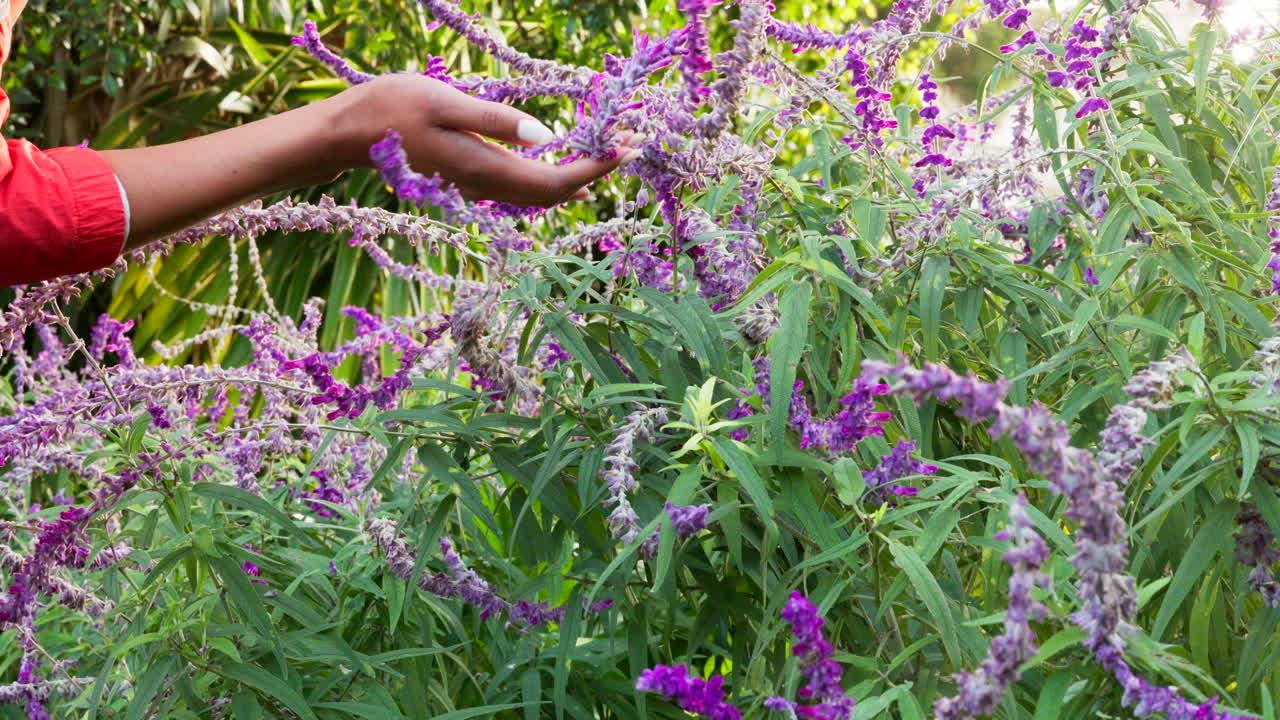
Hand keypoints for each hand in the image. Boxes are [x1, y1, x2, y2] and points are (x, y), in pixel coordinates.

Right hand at [337, 74, 639, 207]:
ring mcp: (477, 186)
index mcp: (485, 170)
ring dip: (576, 176)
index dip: (594, 168)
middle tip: (628, 145)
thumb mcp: (446, 102)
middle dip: (594, 173)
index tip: (625, 147)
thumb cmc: (393, 108)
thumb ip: (495, 121)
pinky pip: (522, 188)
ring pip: (538, 195)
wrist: (347, 134)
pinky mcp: (470, 178)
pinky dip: (551, 177)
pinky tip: (565, 165)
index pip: (554, 182)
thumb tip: (545, 138)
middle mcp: (485, 187)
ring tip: (607, 153)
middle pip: (552, 195)